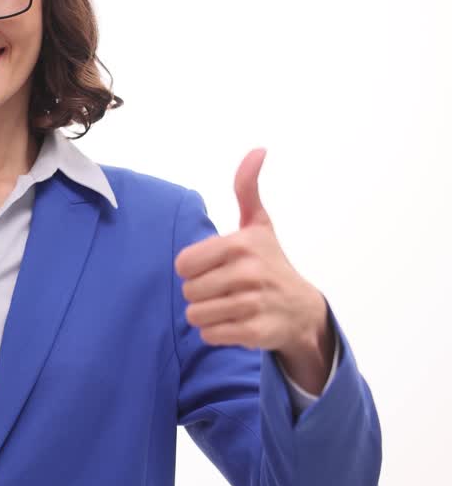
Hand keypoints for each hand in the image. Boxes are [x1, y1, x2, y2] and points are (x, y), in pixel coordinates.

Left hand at [174, 149, 333, 392]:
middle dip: (200, 293)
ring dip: (207, 314)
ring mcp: (253, 304)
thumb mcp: (259, 224)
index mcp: (240, 244)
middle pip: (188, 291)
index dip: (193, 268)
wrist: (302, 309)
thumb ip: (247, 188)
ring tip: (228, 305)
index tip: (214, 267)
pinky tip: (235, 322)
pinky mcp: (255, 333)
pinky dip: (217, 332)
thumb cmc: (270, 262)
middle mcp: (248, 273)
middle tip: (224, 288)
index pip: (182, 264)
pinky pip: (210, 335)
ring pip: (195, 315)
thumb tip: (258, 150)